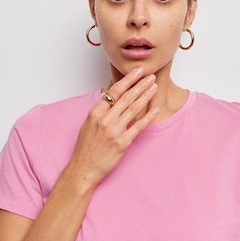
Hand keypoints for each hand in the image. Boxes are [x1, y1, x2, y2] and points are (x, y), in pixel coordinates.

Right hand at [67, 67, 157, 186]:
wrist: (84, 168)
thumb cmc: (85, 146)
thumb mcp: (88, 123)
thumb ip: (100, 110)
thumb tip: (111, 95)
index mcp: (95, 113)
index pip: (114, 91)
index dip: (128, 80)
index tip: (137, 72)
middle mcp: (105, 120)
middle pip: (126, 98)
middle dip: (140, 85)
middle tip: (150, 76)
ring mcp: (114, 131)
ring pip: (133, 109)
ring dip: (145, 96)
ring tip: (154, 87)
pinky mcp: (122, 143)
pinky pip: (138, 127)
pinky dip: (148, 117)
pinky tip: (155, 109)